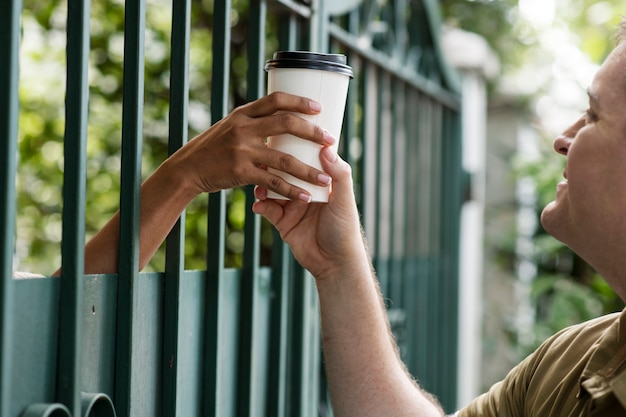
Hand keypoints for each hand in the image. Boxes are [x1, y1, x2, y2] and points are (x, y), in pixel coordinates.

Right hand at [165, 92, 334, 200]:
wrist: (186, 170)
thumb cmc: (211, 150)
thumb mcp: (229, 128)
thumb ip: (253, 124)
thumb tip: (281, 119)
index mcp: (243, 114)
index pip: (276, 99)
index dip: (300, 101)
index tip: (319, 107)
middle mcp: (243, 127)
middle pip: (286, 123)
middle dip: (312, 131)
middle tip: (331, 139)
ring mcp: (242, 150)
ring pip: (284, 158)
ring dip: (308, 169)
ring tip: (325, 178)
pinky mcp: (241, 172)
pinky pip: (273, 182)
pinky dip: (291, 190)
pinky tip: (305, 196)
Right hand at [252, 146, 366, 279]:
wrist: (335, 263)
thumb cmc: (345, 228)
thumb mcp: (343, 199)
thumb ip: (339, 174)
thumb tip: (327, 148)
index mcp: (320, 183)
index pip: (305, 161)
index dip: (293, 150)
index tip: (280, 140)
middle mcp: (305, 192)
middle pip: (285, 173)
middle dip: (272, 168)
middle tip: (262, 163)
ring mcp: (293, 207)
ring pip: (273, 190)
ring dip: (263, 187)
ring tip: (259, 189)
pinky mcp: (283, 223)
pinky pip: (267, 210)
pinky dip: (261, 206)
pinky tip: (258, 205)